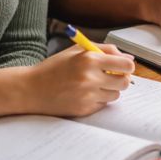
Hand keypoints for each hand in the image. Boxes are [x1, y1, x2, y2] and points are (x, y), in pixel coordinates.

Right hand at [0, 44, 135, 117]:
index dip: (127, 66)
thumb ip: (105, 50)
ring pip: (115, 95)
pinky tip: (83, 94)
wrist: (31, 89)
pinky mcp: (84, 109)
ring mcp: (88, 96)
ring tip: (93, 85)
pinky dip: (98, 99)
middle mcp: (90, 78)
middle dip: (121, 79)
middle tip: (111, 77)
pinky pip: (103, 104)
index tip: (123, 67)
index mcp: (90, 59)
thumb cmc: (55, 67)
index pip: (126, 65)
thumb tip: (129, 58)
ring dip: (109, 90)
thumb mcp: (78, 50)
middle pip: (124, 82)